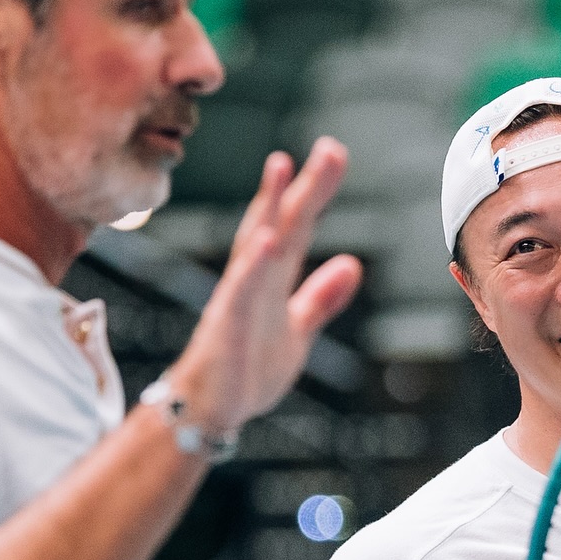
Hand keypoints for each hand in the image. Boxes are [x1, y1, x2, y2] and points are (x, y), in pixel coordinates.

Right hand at [166, 141, 361, 433]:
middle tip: (331, 147)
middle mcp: (255, 280)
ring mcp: (238, 299)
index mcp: (273, 280)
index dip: (315, 192)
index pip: (297, 228)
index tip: (333, 154)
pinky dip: (252, 265)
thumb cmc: (246, 370)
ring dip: (269, 206)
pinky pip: (240, 292)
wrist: (209, 412)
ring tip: (283, 167)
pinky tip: (265, 239)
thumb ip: (320, 298)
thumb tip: (351, 264)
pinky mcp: (226, 326)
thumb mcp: (297, 332)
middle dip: (303, 186)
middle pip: (282, 224)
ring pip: (256, 244)